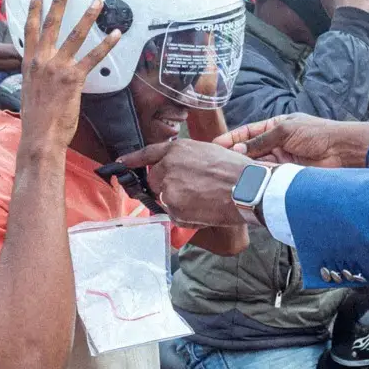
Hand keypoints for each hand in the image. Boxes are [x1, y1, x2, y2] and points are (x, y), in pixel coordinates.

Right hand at [19, 0, 119, 155]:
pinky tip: (116, 34)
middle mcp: (41, 62)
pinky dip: (106, 45)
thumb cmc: (37, 118)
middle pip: (50, 25)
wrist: (39, 135)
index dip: (34, 10)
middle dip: (58, 2)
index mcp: (29, 63)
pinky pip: (94, 57)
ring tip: (98, 2)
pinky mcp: (74, 79)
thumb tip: (46, 72)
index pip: (30, 30)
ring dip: (87, 17)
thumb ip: (39, 76)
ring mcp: (57, 68)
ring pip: (75, 36)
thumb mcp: (31, 90)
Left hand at [118, 139, 251, 226]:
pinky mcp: (175, 210)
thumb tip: (179, 171)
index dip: (133, 159)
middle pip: (155, 182)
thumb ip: (186, 159)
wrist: (247, 188)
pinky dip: (187, 216)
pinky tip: (205, 210)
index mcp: (176, 151)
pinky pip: (175, 216)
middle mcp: (166, 169)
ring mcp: (168, 191)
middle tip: (192, 190)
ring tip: (205, 199)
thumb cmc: (236, 169)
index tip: (121, 163)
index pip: (147, 154)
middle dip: (167, 187)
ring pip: (166, 200)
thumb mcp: (208, 151)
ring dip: (180, 202)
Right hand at [216, 113, 368, 167]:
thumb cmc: (318, 134)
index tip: (215, 144)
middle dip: (234, 155)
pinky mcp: (287, 174)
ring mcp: (281, 160)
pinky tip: (245, 179)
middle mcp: (277, 144)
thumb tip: (238, 149)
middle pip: (249, 150)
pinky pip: (267, 175)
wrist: (341, 152)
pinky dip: (256, 177)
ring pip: (256, 164)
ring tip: (228, 170)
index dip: (232, 138)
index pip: (248, 132)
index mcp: (276, 127)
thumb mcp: (286, 130)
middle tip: (218, 161)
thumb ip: (261, 140)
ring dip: (244, 167)